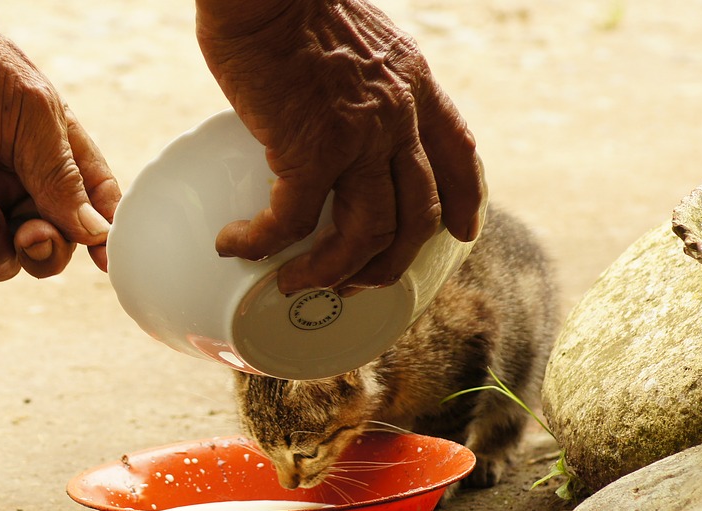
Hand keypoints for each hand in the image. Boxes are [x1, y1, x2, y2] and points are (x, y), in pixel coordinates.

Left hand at [0, 7, 118, 281]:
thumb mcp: (33, 116)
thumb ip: (61, 178)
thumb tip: (96, 234)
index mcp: (54, 160)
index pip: (89, 208)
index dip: (98, 237)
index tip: (103, 261)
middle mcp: (17, 188)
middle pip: (46, 248)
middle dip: (44, 254)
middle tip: (31, 236)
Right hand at [196, 0, 484, 294]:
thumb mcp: (357, 37)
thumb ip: (361, 81)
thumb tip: (330, 110)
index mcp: (414, 85)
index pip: (458, 152)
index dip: (465, 200)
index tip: (461, 233)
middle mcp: (399, 117)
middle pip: (419, 217)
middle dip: (389, 263)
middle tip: (356, 283)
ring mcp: (360, 138)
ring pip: (367, 237)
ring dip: (331, 273)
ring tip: (295, 284)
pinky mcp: (310, 150)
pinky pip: (293, 222)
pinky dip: (262, 243)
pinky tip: (236, 244)